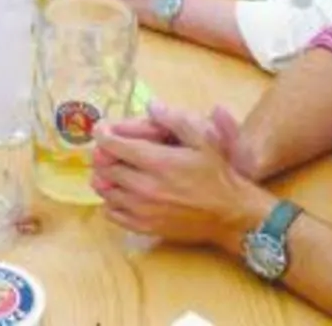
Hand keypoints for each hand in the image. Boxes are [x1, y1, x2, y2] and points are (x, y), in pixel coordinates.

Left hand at [92, 101, 273, 250]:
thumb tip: (151, 105)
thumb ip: (176, 121)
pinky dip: (109, 202)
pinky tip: (119, 194)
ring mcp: (143, 210)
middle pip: (107, 168)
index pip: (116, 146)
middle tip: (107, 149)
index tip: (101, 130)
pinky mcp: (144, 227)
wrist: (230, 215)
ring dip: (103, 178)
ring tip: (110, 170)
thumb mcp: (204, 140)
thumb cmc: (217, 175)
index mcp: (158, 162)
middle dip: (103, 155)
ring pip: (106, 191)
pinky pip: (113, 214)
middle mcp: (145, 187)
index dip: (103, 135)